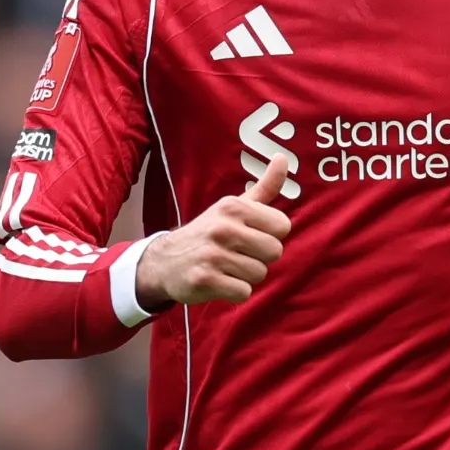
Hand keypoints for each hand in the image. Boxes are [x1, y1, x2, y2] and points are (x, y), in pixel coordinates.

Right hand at [135, 154, 292, 309]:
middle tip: (238, 254)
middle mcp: (223, 227)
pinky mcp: (204, 279)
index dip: (270, 235)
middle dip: (260, 257)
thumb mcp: (234, 206)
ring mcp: (212, 254)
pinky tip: (219, 280)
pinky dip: (235, 291)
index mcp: (233, 206)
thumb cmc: (209, 232)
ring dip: (246, 275)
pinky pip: (243, 292)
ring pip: (259, 274)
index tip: (250, 235)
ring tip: (226, 267)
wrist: (165, 260)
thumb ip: (264, 186)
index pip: (283, 226)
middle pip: (274, 252)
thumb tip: (283, 157)